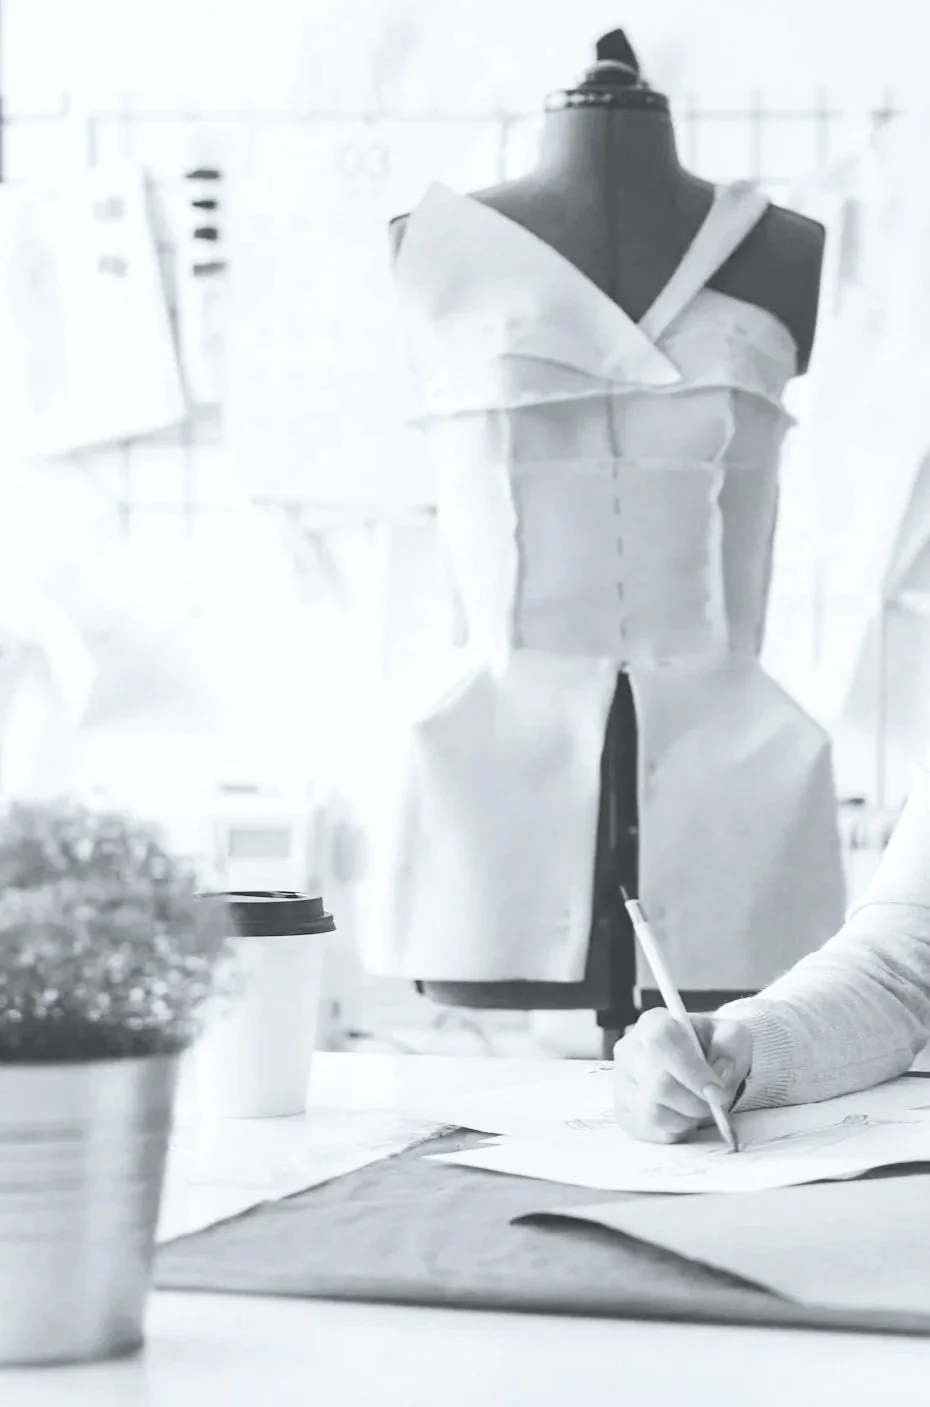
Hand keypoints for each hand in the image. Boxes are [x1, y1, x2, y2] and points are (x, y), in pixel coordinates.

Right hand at [612, 1009, 752, 1143]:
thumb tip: (720, 1071)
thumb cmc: (714, 1048)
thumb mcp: (732, 1037)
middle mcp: (629, 1050)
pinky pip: (649, 1131)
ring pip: (652, 1113)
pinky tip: (683, 1116)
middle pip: (658, 1085)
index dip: (691, 1072)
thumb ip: (730, 1047)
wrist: (702, 1067)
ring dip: (686, 1119)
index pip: (662, 1043)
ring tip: (697, 1108)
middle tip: (715, 1104)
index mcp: (653, 1023)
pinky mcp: (623, 1112)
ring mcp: (621, 1083)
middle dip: (695, 1103)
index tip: (717, 1093)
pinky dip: (674, 1130)